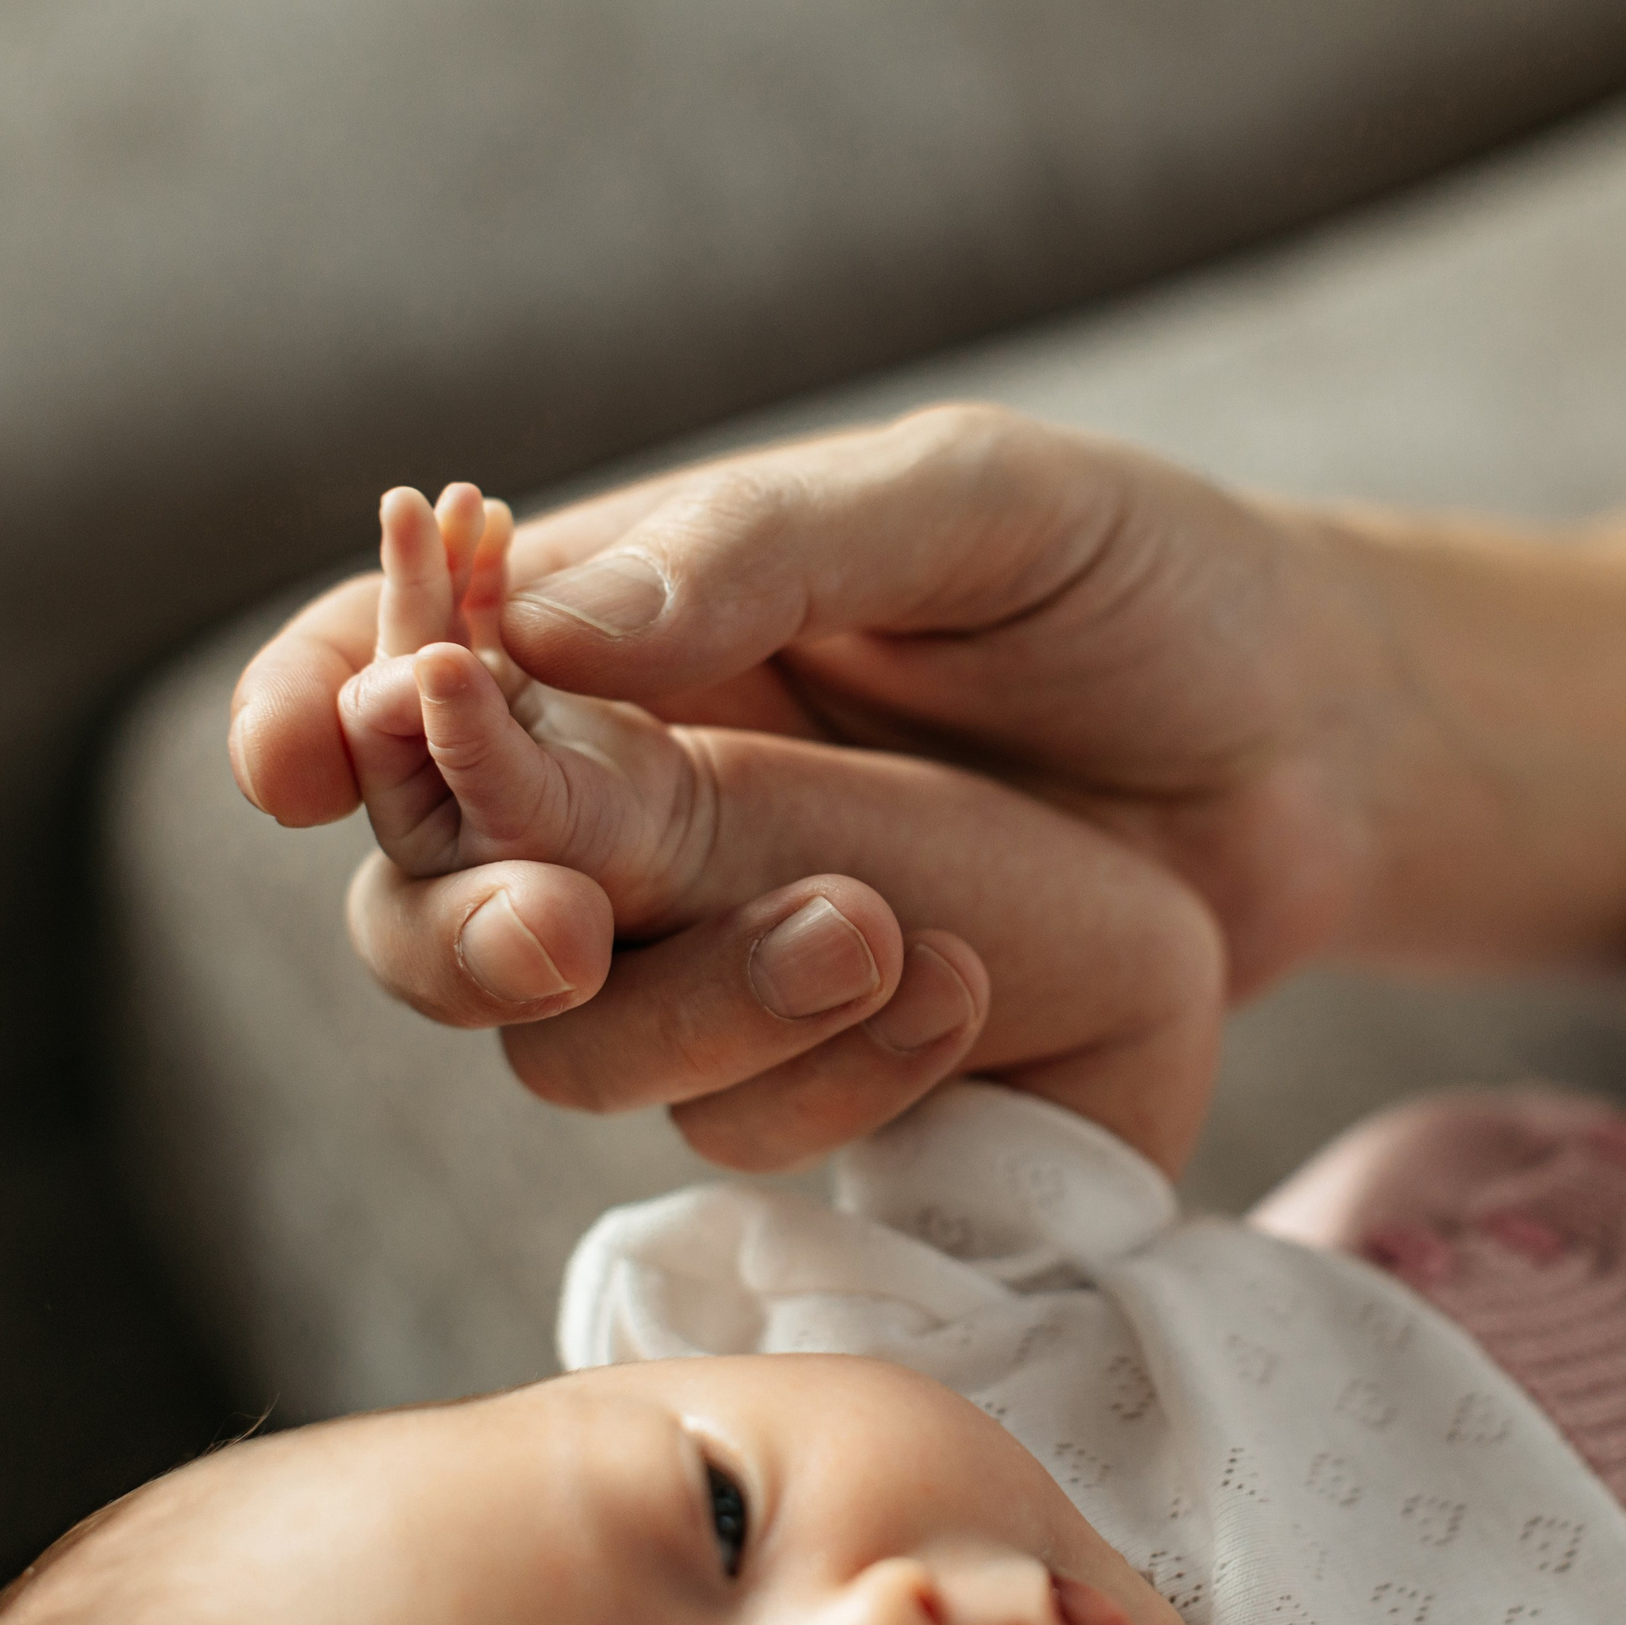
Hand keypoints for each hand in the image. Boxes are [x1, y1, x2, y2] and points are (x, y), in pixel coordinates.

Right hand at [281, 471, 1233, 1169]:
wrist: (1325, 746)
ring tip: (874, 924)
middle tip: (561, 928)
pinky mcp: (840, 1069)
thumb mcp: (975, 504)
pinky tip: (962, 986)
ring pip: (581, 1047)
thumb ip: (766, 548)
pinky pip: (750, 1120)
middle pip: (446, 908)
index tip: (301, 764)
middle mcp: (658, 801)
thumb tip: (542, 629)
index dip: (329, 711)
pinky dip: (830, 1072)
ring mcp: (739, 948)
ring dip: (690, 1007)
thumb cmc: (1148, 582)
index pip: (410, 670)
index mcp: (644, 634)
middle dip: (460, 930)